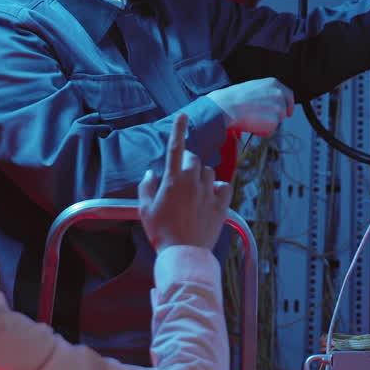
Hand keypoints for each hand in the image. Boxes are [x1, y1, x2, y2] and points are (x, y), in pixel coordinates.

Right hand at [139, 113, 232, 251]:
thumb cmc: (161, 232)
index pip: (175, 148)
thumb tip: (151, 173)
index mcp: (173, 181)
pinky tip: (211, 195)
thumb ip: (146, 187)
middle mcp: (192, 182)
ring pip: (209, 172)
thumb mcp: (145, 210)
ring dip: (201, 176)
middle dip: (188, 162)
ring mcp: (209, 193)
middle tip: (181, 175)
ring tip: (193, 191)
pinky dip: (218, 187)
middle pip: (194, 159)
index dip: (178, 130)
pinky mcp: (221, 205)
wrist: (183, 254)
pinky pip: (224, 186)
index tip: (181, 115)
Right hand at [205, 78, 294, 136]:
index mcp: (273, 83)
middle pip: (285, 110)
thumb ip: (266, 93)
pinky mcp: (275, 120)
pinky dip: (263, 131)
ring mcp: (279, 107)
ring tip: (252, 119)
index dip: (288, 105)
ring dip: (267, 123)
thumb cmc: (233, 98)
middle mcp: (279, 94)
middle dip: (276, 116)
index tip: (288, 112)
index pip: (289, 95)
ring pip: (278, 121)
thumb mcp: (253, 88)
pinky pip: (271, 130)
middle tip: (260, 118)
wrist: (226, 107)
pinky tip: (252, 125)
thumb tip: (270, 103)